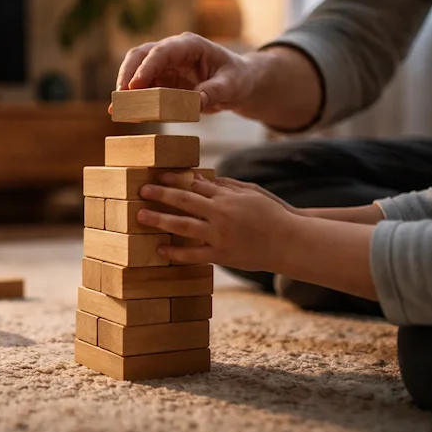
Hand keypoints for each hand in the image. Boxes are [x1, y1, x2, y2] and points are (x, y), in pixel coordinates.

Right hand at [111, 32, 257, 113]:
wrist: (238, 82)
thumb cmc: (237, 78)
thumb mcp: (231, 85)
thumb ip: (214, 91)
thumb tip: (196, 102)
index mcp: (190, 45)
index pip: (163, 52)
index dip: (146, 67)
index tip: (133, 86)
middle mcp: (173, 51)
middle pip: (141, 55)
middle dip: (127, 74)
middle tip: (120, 96)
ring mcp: (164, 65)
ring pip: (136, 70)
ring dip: (126, 88)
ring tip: (118, 108)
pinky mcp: (161, 79)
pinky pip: (142, 87)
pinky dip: (132, 98)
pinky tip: (124, 111)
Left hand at [137, 174, 300, 271]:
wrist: (290, 242)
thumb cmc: (272, 214)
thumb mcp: (251, 193)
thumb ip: (225, 186)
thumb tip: (202, 179)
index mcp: (227, 198)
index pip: (195, 185)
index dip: (175, 179)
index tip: (158, 176)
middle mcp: (220, 215)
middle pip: (184, 201)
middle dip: (161, 195)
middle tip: (141, 191)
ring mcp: (219, 236)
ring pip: (183, 227)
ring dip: (160, 220)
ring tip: (141, 217)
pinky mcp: (222, 256)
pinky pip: (194, 255)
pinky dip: (176, 253)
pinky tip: (161, 249)